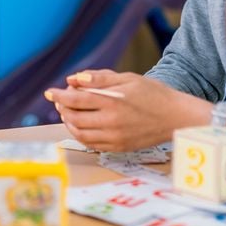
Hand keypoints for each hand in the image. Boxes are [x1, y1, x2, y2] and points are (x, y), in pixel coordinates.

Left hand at [44, 69, 212, 150]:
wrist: (176, 117)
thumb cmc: (153, 93)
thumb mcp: (127, 79)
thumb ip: (99, 79)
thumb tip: (73, 79)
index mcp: (112, 101)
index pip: (76, 99)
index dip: (59, 95)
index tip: (49, 92)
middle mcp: (111, 122)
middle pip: (74, 117)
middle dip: (62, 109)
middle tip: (59, 101)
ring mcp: (114, 137)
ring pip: (80, 133)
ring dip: (69, 123)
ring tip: (67, 113)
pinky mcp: (119, 147)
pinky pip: (92, 144)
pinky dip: (80, 135)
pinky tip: (80, 126)